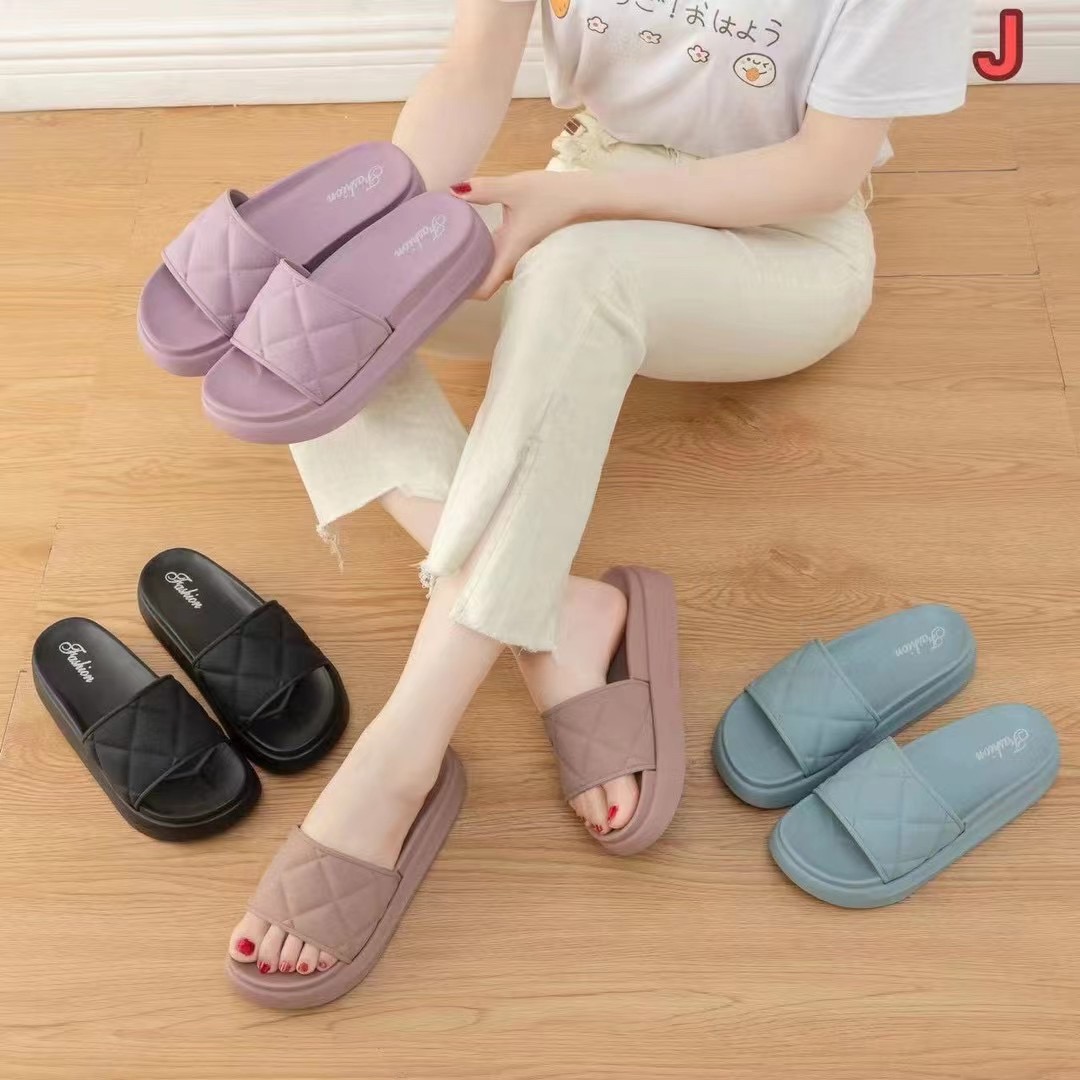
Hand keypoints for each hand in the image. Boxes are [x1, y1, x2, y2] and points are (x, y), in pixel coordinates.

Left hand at [451, 170, 592, 299]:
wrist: (581, 195)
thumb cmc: (551, 195)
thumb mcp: (514, 188)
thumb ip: (483, 190)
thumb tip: (451, 191)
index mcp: (509, 254)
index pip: (485, 289)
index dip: (465, 293)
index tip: (444, 285)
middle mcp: (512, 259)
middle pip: (483, 280)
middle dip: (462, 278)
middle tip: (435, 267)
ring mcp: (517, 252)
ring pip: (490, 267)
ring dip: (471, 264)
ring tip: (445, 251)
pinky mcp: (519, 241)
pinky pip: (496, 254)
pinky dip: (481, 251)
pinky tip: (467, 236)